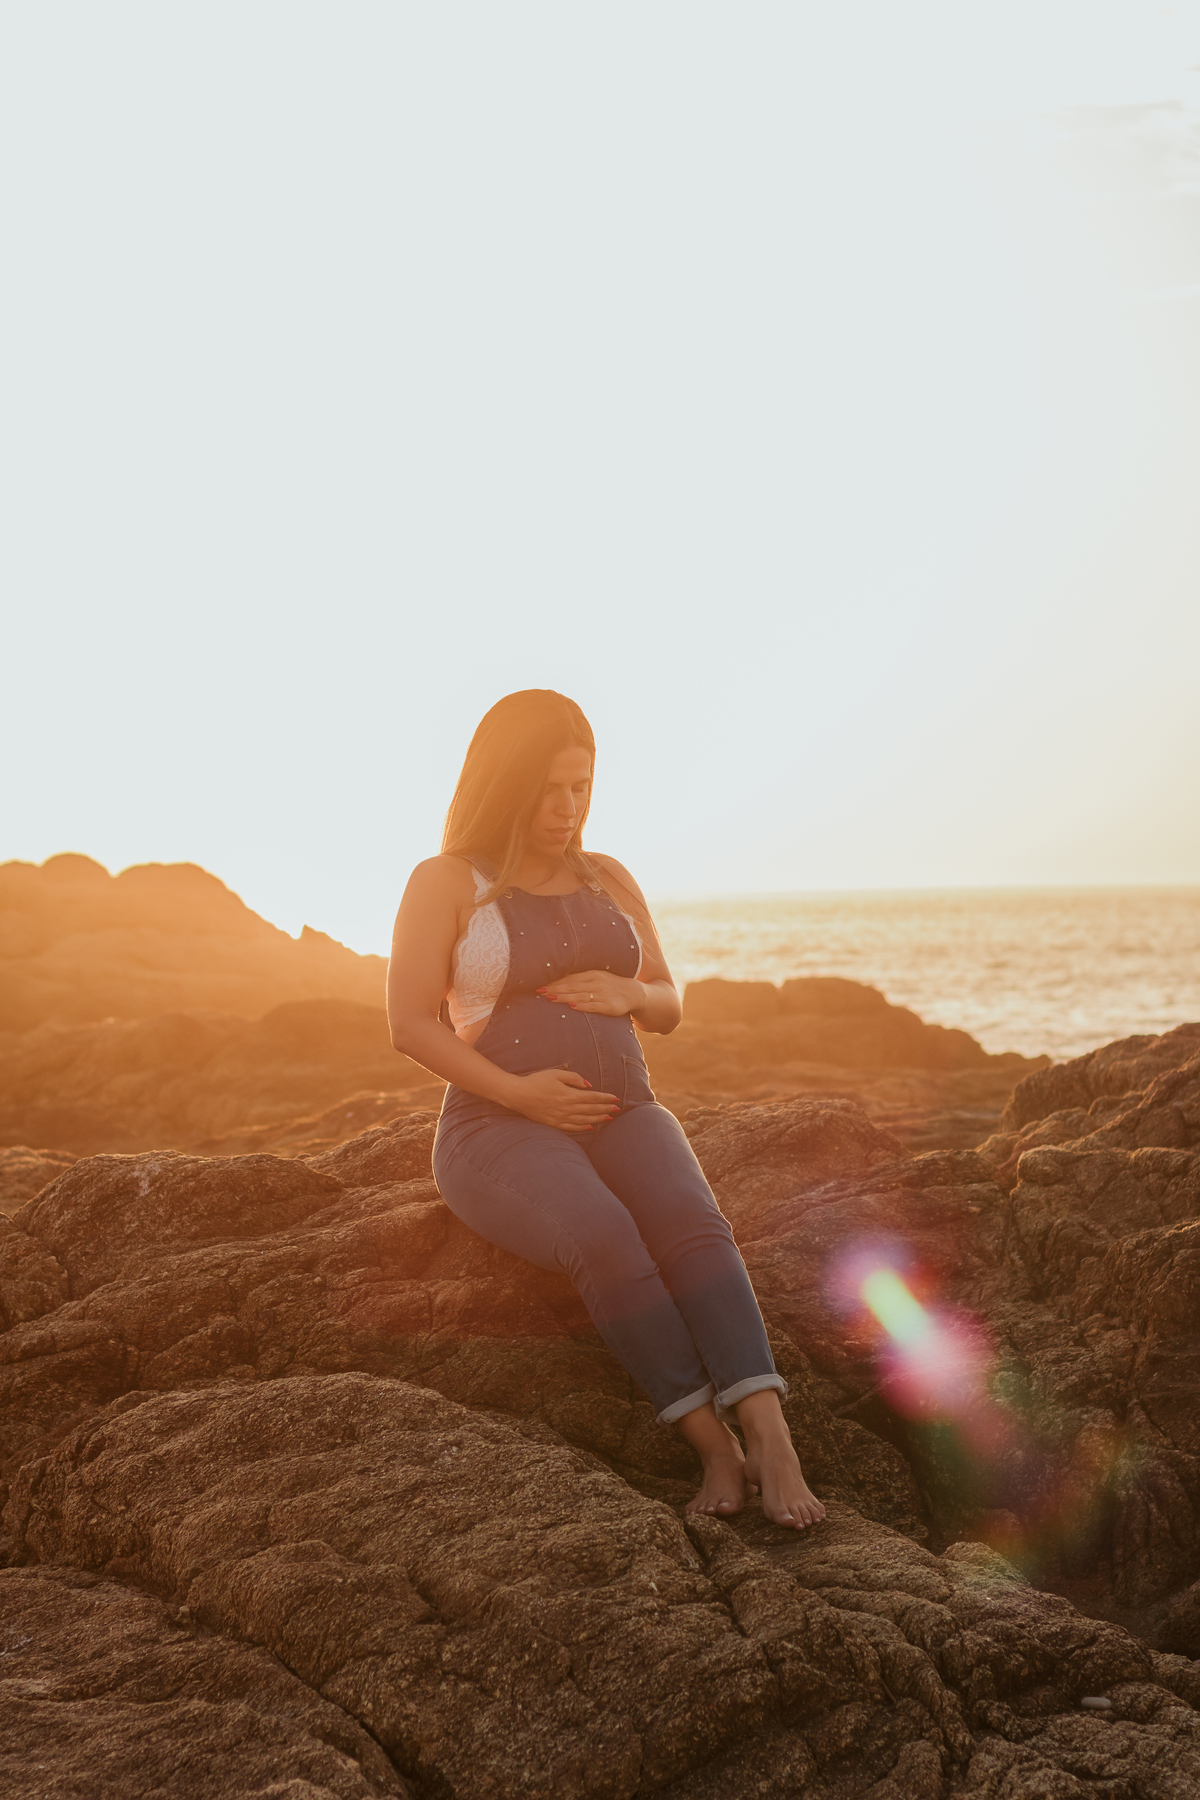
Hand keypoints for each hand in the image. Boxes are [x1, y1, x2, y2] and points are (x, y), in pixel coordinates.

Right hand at [505, 1067, 619, 1130]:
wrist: (518, 1095)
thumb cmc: (536, 1081)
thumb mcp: (555, 1074)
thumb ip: (573, 1078)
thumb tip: (588, 1085)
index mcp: (568, 1095)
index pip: (592, 1098)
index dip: (605, 1099)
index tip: (616, 1099)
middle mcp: (567, 1108)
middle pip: (591, 1110)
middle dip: (605, 1109)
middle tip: (617, 1110)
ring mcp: (560, 1118)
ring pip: (584, 1120)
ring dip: (598, 1119)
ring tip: (609, 1118)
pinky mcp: (554, 1123)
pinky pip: (572, 1128)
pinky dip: (583, 1128)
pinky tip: (591, 1127)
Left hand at [537, 970, 643, 1017]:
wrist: (634, 993)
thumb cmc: (610, 985)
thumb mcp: (596, 978)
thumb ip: (580, 979)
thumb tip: (559, 979)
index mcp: (592, 974)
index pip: (570, 978)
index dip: (555, 982)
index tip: (541, 986)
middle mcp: (597, 982)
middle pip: (572, 986)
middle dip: (556, 989)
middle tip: (541, 992)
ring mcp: (603, 994)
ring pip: (580, 995)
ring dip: (565, 997)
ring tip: (551, 998)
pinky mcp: (609, 1006)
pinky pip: (593, 1006)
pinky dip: (582, 1005)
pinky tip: (572, 1006)